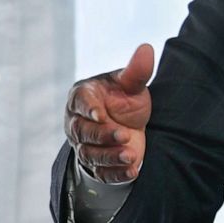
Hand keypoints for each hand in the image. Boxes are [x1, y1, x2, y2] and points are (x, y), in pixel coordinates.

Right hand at [65, 44, 153, 183]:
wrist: (128, 125)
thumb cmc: (124, 99)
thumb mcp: (132, 85)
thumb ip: (137, 71)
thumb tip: (146, 48)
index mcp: (83, 96)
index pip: (80, 102)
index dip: (89, 109)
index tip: (100, 115)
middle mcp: (77, 121)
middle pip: (83, 132)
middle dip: (103, 135)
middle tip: (124, 135)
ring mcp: (84, 145)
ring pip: (90, 154)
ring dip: (110, 156)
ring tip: (131, 155)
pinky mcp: (96, 164)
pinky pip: (102, 172)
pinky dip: (116, 174)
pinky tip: (133, 171)